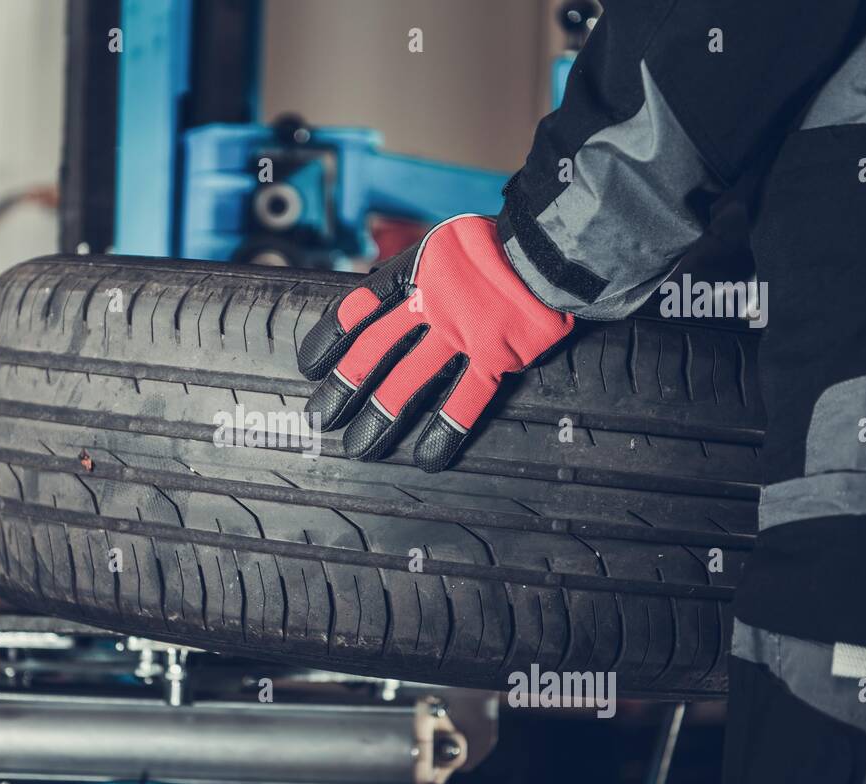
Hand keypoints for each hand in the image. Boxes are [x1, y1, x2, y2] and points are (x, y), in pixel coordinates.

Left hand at [297, 214, 574, 471]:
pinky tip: (426, 458)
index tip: (310, 366)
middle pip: (374, 353)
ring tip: (359, 447)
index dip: (330, 340)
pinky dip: (445, 431)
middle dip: (344, 388)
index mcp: (417, 273)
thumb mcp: (450, 244)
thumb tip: (393, 299)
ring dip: (381, 416)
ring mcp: (461, 333)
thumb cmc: (506, 242)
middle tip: (322, 418)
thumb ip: (423, 274)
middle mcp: (431, 305)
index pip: (359, 309)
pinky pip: (465, 400)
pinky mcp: (495, 355)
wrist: (555, 243)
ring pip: (409, 381)